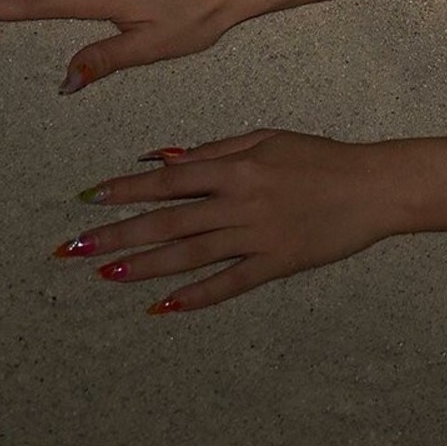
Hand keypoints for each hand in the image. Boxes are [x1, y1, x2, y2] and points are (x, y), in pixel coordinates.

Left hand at [53, 129, 399, 310]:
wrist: (372, 187)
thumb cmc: (318, 156)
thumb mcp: (266, 138)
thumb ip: (216, 150)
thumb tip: (166, 159)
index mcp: (236, 166)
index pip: (168, 179)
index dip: (126, 190)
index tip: (89, 199)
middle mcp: (239, 202)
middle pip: (168, 221)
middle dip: (118, 234)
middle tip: (75, 246)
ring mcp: (256, 236)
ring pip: (190, 254)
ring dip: (146, 266)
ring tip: (108, 274)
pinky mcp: (276, 264)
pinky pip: (229, 284)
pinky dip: (195, 297)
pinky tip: (164, 307)